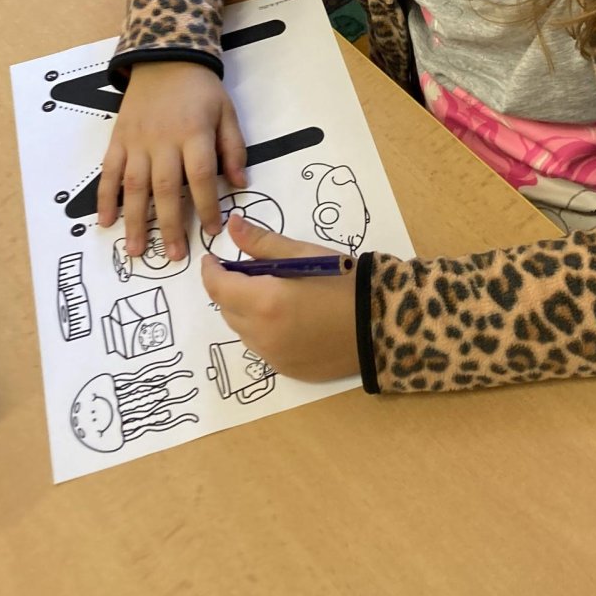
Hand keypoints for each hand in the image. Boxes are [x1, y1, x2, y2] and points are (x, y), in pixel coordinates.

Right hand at [97, 62, 245, 261]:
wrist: (164, 57)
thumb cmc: (200, 89)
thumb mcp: (226, 112)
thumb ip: (233, 148)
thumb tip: (240, 184)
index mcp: (194, 133)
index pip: (200, 176)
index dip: (206, 205)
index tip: (211, 230)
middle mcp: (162, 140)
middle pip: (165, 188)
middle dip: (169, 225)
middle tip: (174, 255)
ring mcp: (136, 141)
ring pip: (133, 186)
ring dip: (134, 220)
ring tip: (136, 251)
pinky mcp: (117, 139)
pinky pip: (108, 171)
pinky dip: (104, 197)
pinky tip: (105, 222)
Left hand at [201, 213, 359, 381]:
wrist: (384, 325)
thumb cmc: (345, 282)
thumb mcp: (305, 254)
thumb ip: (263, 243)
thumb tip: (233, 226)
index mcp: (265, 302)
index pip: (218, 287)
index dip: (211, 270)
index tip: (213, 258)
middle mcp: (262, 334)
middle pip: (227, 309)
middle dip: (231, 289)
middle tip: (251, 272)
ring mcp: (273, 357)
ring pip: (242, 330)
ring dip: (246, 310)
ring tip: (273, 293)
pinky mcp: (287, 369)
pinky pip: (261, 347)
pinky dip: (263, 330)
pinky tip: (288, 318)